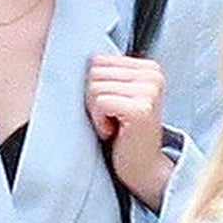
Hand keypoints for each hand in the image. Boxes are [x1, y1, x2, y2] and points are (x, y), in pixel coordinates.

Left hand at [86, 53, 173, 209]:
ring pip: (94, 87)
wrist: (142, 167)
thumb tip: (69, 55)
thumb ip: (105, 74)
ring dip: (96, 111)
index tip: (111, 107)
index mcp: (148, 67)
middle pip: (93, 71)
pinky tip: (112, 132)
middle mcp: (153, 74)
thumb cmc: (123, 132)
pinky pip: (99, 102)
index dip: (94, 87)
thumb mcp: (117, 95)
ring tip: (113, 125)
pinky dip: (98, 121)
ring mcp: (149, 90)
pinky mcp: (141, 109)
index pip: (97, 59)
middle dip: (93, 99)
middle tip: (111, 118)